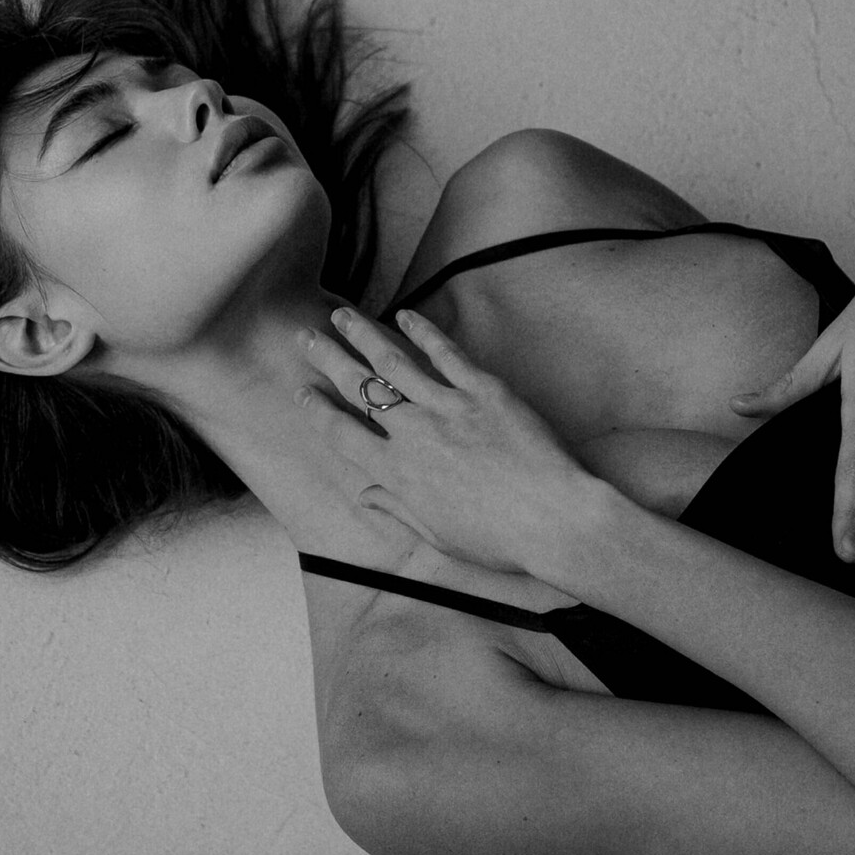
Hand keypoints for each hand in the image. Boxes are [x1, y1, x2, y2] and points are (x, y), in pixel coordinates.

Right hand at [295, 305, 594, 575]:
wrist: (552, 518)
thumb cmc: (498, 538)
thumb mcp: (438, 534)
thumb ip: (398, 508)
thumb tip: (366, 496)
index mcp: (398, 474)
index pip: (343, 435)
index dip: (318, 412)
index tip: (303, 392)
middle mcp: (414, 435)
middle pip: (359, 389)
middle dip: (329, 360)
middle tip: (306, 338)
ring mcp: (448, 407)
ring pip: (394, 363)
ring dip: (363, 336)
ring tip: (341, 316)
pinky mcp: (483, 391)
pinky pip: (446, 355)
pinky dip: (423, 332)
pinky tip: (405, 316)